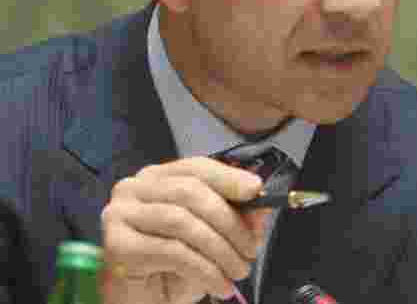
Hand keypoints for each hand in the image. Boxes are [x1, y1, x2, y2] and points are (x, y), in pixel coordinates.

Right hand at [100, 157, 271, 303]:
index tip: (257, 190)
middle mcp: (133, 189)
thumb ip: (236, 217)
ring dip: (220, 249)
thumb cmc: (174, 268)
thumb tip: (261, 206)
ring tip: (239, 271)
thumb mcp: (213, 239)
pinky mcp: (118, 246)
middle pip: (191, 192)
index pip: (195, 168)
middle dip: (230, 222)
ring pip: (183, 222)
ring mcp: (120, 215)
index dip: (228, 177)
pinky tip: (220, 284)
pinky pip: (173, 252)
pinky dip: (205, 270)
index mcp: (156, 178)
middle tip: (251, 249)